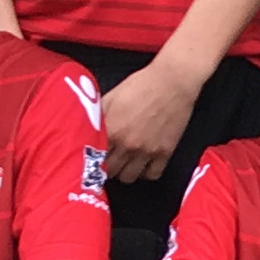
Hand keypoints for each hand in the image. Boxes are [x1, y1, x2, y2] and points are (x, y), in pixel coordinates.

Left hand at [100, 57, 201, 182]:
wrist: (172, 82)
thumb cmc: (139, 85)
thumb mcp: (111, 97)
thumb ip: (98, 117)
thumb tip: (88, 131)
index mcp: (111, 131)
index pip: (94, 158)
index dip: (91, 159)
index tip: (92, 158)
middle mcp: (128, 145)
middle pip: (110, 172)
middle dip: (106, 167)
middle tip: (107, 161)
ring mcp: (147, 151)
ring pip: (129, 177)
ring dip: (124, 172)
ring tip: (124, 163)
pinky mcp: (165, 152)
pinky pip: (152, 175)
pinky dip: (145, 173)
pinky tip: (143, 163)